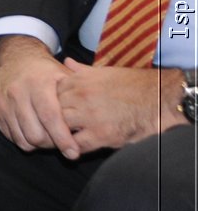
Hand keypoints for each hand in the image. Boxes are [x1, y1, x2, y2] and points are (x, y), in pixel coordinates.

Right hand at [0, 35, 76, 155]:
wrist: (14, 58)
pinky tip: (35, 131)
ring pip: (23, 139)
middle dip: (52, 145)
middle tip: (63, 144)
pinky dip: (25, 140)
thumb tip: (91, 122)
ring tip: (50, 138)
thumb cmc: (45, 71)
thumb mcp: (64, 75)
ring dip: (39, 145)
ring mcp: (3, 102)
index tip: (74, 153)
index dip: (62, 138)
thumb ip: (77, 95)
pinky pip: (11, 136)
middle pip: (36, 134)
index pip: (50, 117)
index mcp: (37, 83)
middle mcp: (17, 93)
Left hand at [56, 59, 184, 152]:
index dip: (50, 102)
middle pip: (52, 110)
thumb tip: (65, 62)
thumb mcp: (105, 72)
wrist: (160, 99)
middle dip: (51, 119)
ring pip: (61, 127)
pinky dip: (74, 148)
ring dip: (59, 134)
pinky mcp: (102, 135)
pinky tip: (75, 148)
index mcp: (79, 80)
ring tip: (60, 139)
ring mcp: (90, 116)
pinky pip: (77, 144)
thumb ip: (82, 70)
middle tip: (51, 127)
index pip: (51, 92)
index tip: (51, 109)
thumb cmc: (134, 85)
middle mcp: (81, 96)